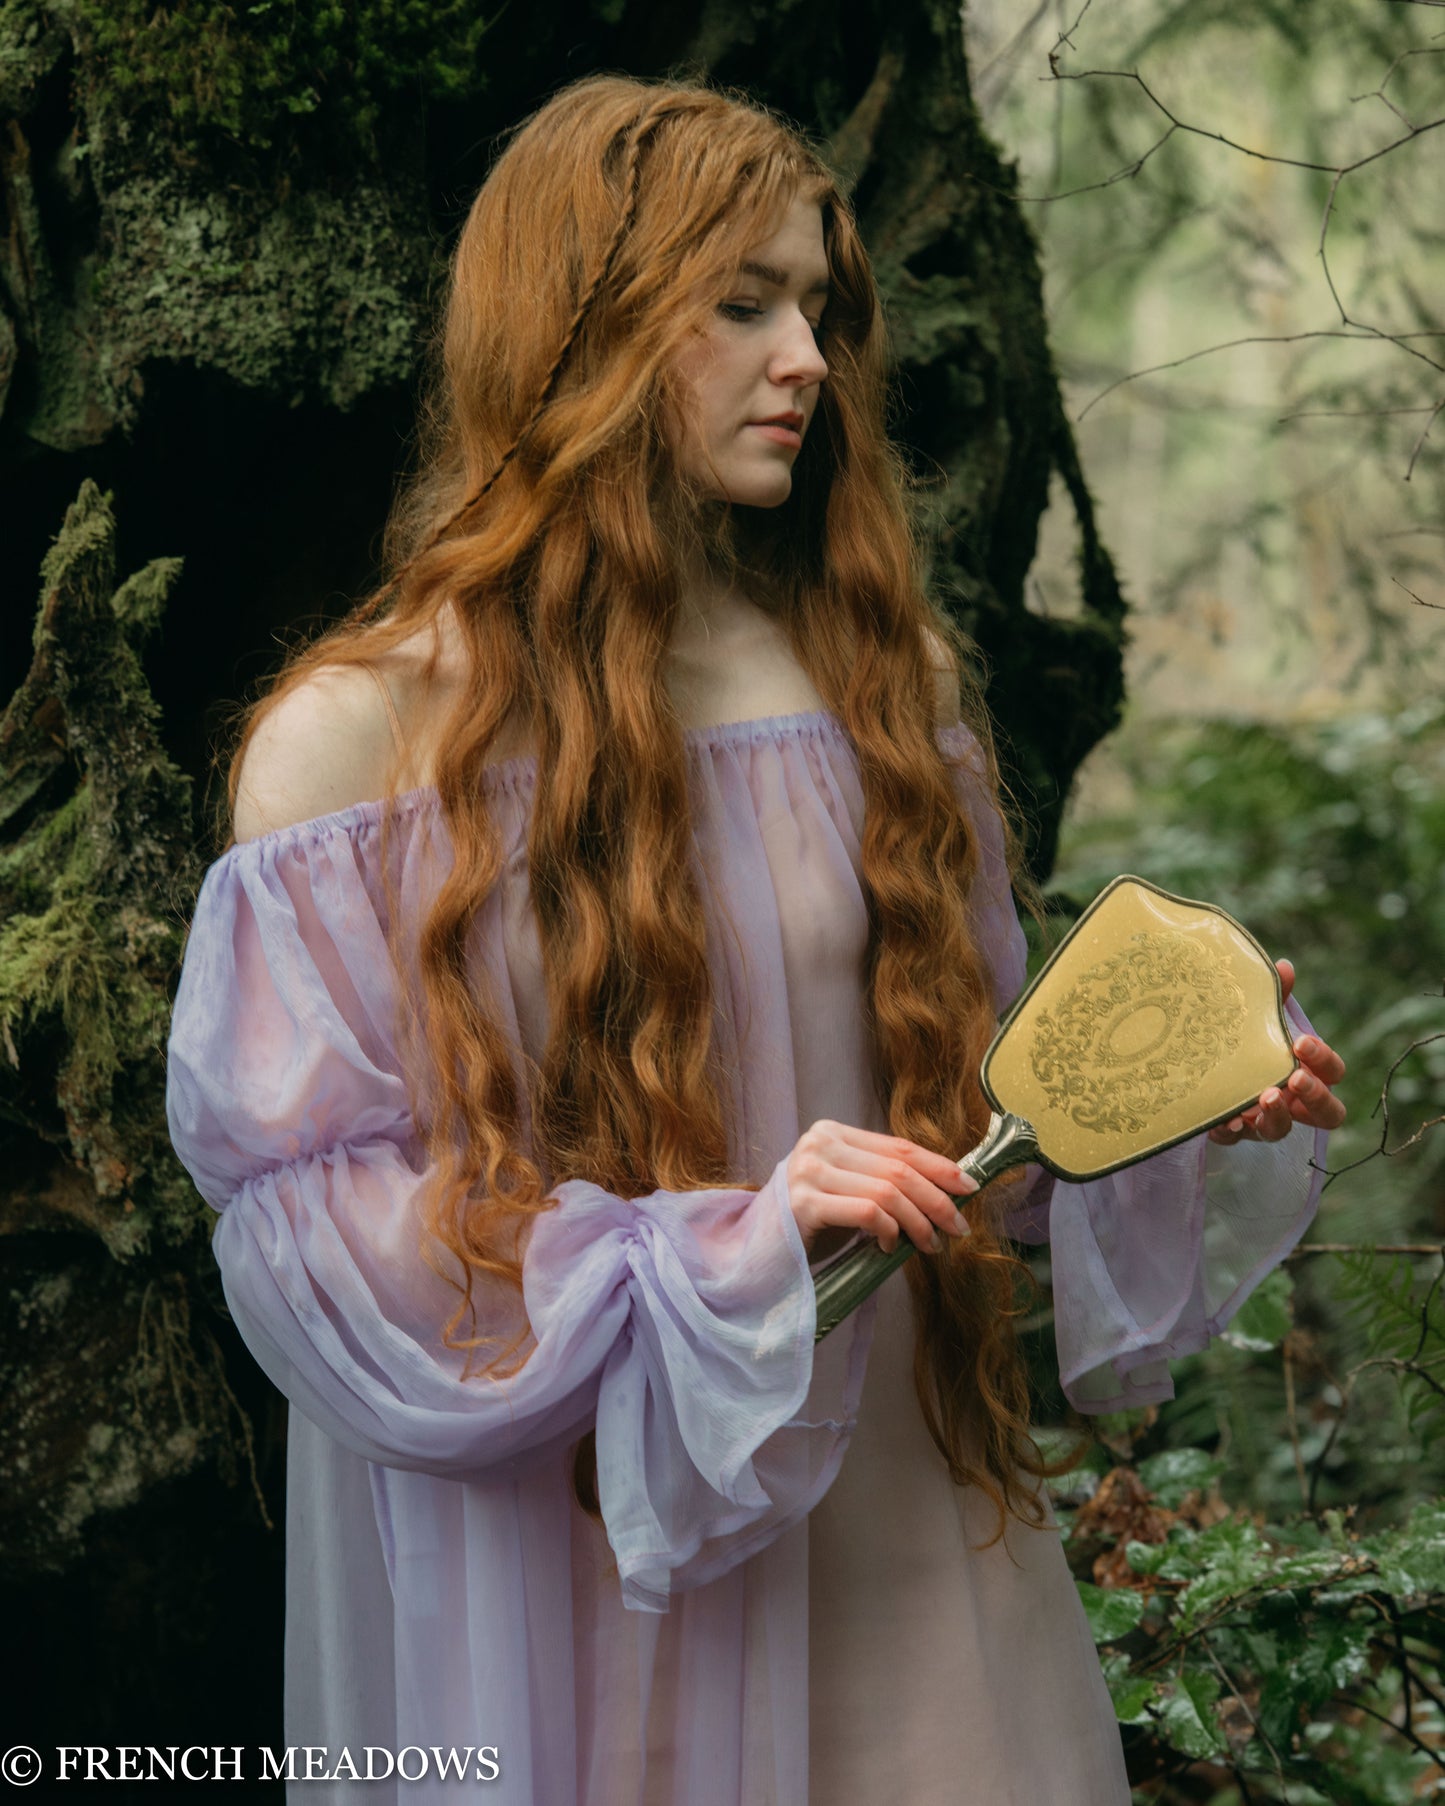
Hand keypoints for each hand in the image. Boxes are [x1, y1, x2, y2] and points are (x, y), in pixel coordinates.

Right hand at [785, 1119, 977, 1255]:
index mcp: (833, 1133)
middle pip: (898, 1169)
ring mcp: (809, 1171)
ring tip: (929, 1244)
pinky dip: (889, 1231)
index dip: (939, 1166)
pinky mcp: (804, 1203)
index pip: (899, 1147)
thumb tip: (946, 1188)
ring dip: (919, 1222)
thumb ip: (882, 1179)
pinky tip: (889, 1247)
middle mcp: (819, 1144)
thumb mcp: (848, 1189)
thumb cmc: (810, 1223)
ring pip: (888, 1192)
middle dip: (937, 1200)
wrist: (758, 1251)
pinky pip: (867, 1212)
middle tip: (958, 1228)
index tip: (969, 1187)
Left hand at [1208, 958, 1346, 1145]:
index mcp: (1308, 1072)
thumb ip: (1275, 997)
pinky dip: (1231, 1130)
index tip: (1300, 1042)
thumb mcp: (1260, 1018)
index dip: (1324, 1059)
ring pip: (1281, 1132)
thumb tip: (1283, 966)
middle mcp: (1293, 1103)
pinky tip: (1225, 1120)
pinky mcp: (1232, 1132)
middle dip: (1315, 1096)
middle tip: (1295, 1077)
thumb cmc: (1247, 1040)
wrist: (1203, 1062)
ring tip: (1264, 1097)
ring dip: (1277, 1116)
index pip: (1334, 1073)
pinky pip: (1235, 1139)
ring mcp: (1264, 1121)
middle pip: (1328, 1114)